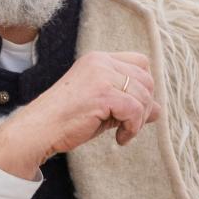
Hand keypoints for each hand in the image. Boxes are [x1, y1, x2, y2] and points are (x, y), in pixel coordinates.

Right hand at [0, 51, 162, 180]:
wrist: (40, 129)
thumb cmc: (67, 121)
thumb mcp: (103, 107)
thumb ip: (129, 103)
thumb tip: (158, 110)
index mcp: (99, 59)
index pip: (140, 63)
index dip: (144, 86)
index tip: (134, 108)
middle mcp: (101, 62)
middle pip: (146, 79)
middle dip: (144, 106)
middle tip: (129, 126)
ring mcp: (102, 76)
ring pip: (143, 96)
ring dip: (138, 120)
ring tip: (123, 133)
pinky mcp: (103, 93)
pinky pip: (135, 110)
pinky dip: (133, 128)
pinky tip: (120, 138)